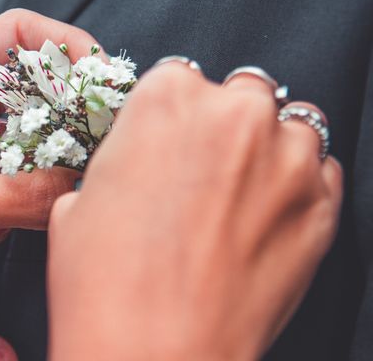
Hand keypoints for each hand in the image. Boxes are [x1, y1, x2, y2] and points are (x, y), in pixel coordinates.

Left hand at [0, 9, 95, 359]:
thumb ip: (27, 196)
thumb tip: (85, 186)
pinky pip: (14, 161)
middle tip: (101, 140)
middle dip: (69, 108)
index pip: (18, 32)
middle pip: (30, 80)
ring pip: (26, 125)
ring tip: (60, 186)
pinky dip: (27, 184)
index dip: (68, 46)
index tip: (104, 80)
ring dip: (48, 155)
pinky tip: (9, 221)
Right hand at [48, 61, 342, 359]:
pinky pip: (322, 169)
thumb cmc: (107, 280)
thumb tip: (142, 160)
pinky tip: (267, 215)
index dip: (173, 112)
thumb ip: (126, 157)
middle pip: (241, 91)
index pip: (180, 75)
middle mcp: (232, 113)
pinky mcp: (323, 204)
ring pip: (290, 123)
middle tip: (206, 168)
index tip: (174, 137)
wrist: (154, 351)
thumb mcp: (85, 197)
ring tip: (242, 191)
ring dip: (269, 147)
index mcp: (166, 97)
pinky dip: (300, 183)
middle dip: (225, 121)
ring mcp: (286, 157)